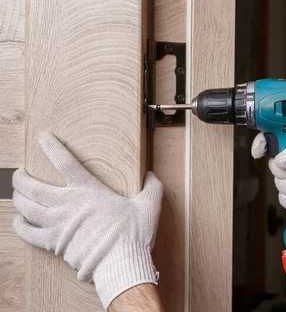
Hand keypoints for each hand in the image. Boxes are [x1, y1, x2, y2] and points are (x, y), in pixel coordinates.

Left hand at [11, 132, 163, 309]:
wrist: (120, 262)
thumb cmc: (133, 233)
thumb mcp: (149, 205)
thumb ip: (152, 186)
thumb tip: (151, 175)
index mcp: (88, 190)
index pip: (64, 162)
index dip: (51, 147)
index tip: (42, 138)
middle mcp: (67, 204)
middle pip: (32, 186)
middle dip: (21, 178)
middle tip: (19, 174)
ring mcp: (57, 224)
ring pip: (26, 207)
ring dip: (18, 198)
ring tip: (17, 193)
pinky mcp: (53, 243)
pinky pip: (28, 233)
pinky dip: (20, 226)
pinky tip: (18, 221)